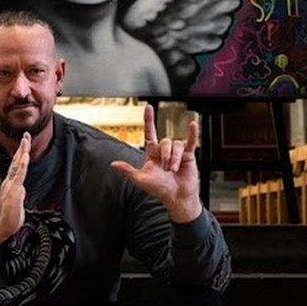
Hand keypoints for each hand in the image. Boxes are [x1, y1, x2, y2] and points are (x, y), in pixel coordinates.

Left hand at [110, 105, 202, 222]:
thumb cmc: (159, 190)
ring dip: (174, 158)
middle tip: (165, 169)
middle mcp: (164, 151)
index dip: (149, 120)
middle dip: (165, 155)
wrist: (177, 197)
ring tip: (174, 170)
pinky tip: (193, 124)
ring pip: (176, 144)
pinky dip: (192, 133)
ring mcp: (177, 152)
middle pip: (165, 141)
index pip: (150, 133)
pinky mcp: (188, 156)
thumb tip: (113, 164)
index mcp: (152, 153)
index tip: (148, 107)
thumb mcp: (141, 180)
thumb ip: (128, 170)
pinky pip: (191, 142)